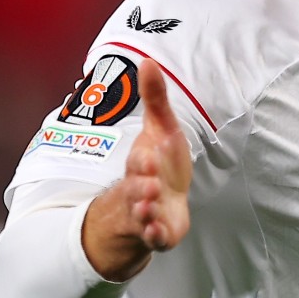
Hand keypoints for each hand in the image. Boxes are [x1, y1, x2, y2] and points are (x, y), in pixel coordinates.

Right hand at [82, 58, 191, 281]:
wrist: (158, 203)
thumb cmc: (159, 163)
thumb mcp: (160, 129)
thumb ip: (155, 99)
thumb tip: (148, 60)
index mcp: (141, 164)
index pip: (139, 162)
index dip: (143, 161)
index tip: (149, 157)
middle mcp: (140, 189)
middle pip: (137, 188)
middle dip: (142, 186)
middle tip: (151, 184)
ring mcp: (148, 213)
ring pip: (142, 213)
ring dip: (146, 210)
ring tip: (150, 206)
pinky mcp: (158, 233)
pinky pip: (153, 237)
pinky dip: (154, 235)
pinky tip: (158, 232)